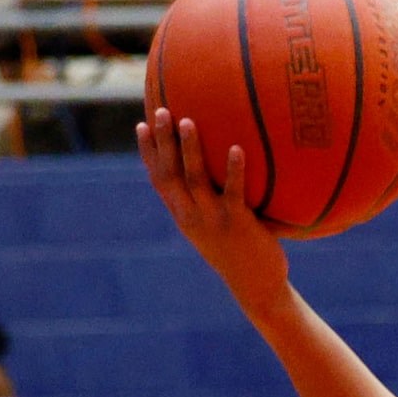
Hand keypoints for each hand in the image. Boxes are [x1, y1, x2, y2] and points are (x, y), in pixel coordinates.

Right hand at [138, 108, 290, 310]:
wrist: (257, 287)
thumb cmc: (241, 252)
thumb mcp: (216, 227)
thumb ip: (210, 202)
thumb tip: (217, 170)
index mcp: (182, 215)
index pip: (157, 179)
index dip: (147, 152)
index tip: (140, 123)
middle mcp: (191, 216)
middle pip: (169, 173)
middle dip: (162, 141)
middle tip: (161, 110)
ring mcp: (212, 220)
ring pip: (194, 179)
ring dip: (189, 149)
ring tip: (188, 121)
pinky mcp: (237, 223)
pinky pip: (234, 192)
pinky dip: (233, 169)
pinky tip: (237, 149)